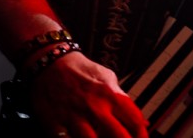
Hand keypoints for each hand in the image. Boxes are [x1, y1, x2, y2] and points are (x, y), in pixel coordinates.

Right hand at [30, 51, 148, 136]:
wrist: (51, 62)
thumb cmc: (80, 71)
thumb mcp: (107, 77)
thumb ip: (122, 98)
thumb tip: (141, 121)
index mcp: (110, 94)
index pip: (134, 120)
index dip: (141, 135)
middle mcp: (95, 107)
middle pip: (119, 136)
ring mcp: (76, 118)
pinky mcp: (56, 126)